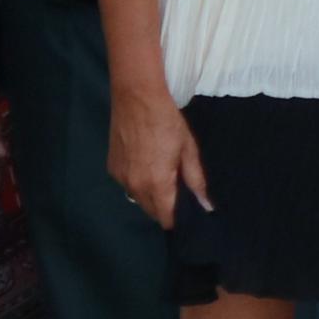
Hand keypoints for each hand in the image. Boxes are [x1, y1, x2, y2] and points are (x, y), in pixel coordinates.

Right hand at [109, 84, 202, 230]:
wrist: (137, 99)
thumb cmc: (167, 123)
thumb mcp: (188, 150)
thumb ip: (196, 180)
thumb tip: (206, 206)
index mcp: (156, 184)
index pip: (165, 218)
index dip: (178, 220)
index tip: (189, 214)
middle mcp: (134, 186)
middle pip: (151, 211)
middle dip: (165, 208)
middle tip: (180, 193)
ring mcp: (120, 178)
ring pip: (138, 199)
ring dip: (151, 196)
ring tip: (165, 178)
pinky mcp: (111, 168)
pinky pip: (127, 185)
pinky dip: (138, 183)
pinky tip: (147, 167)